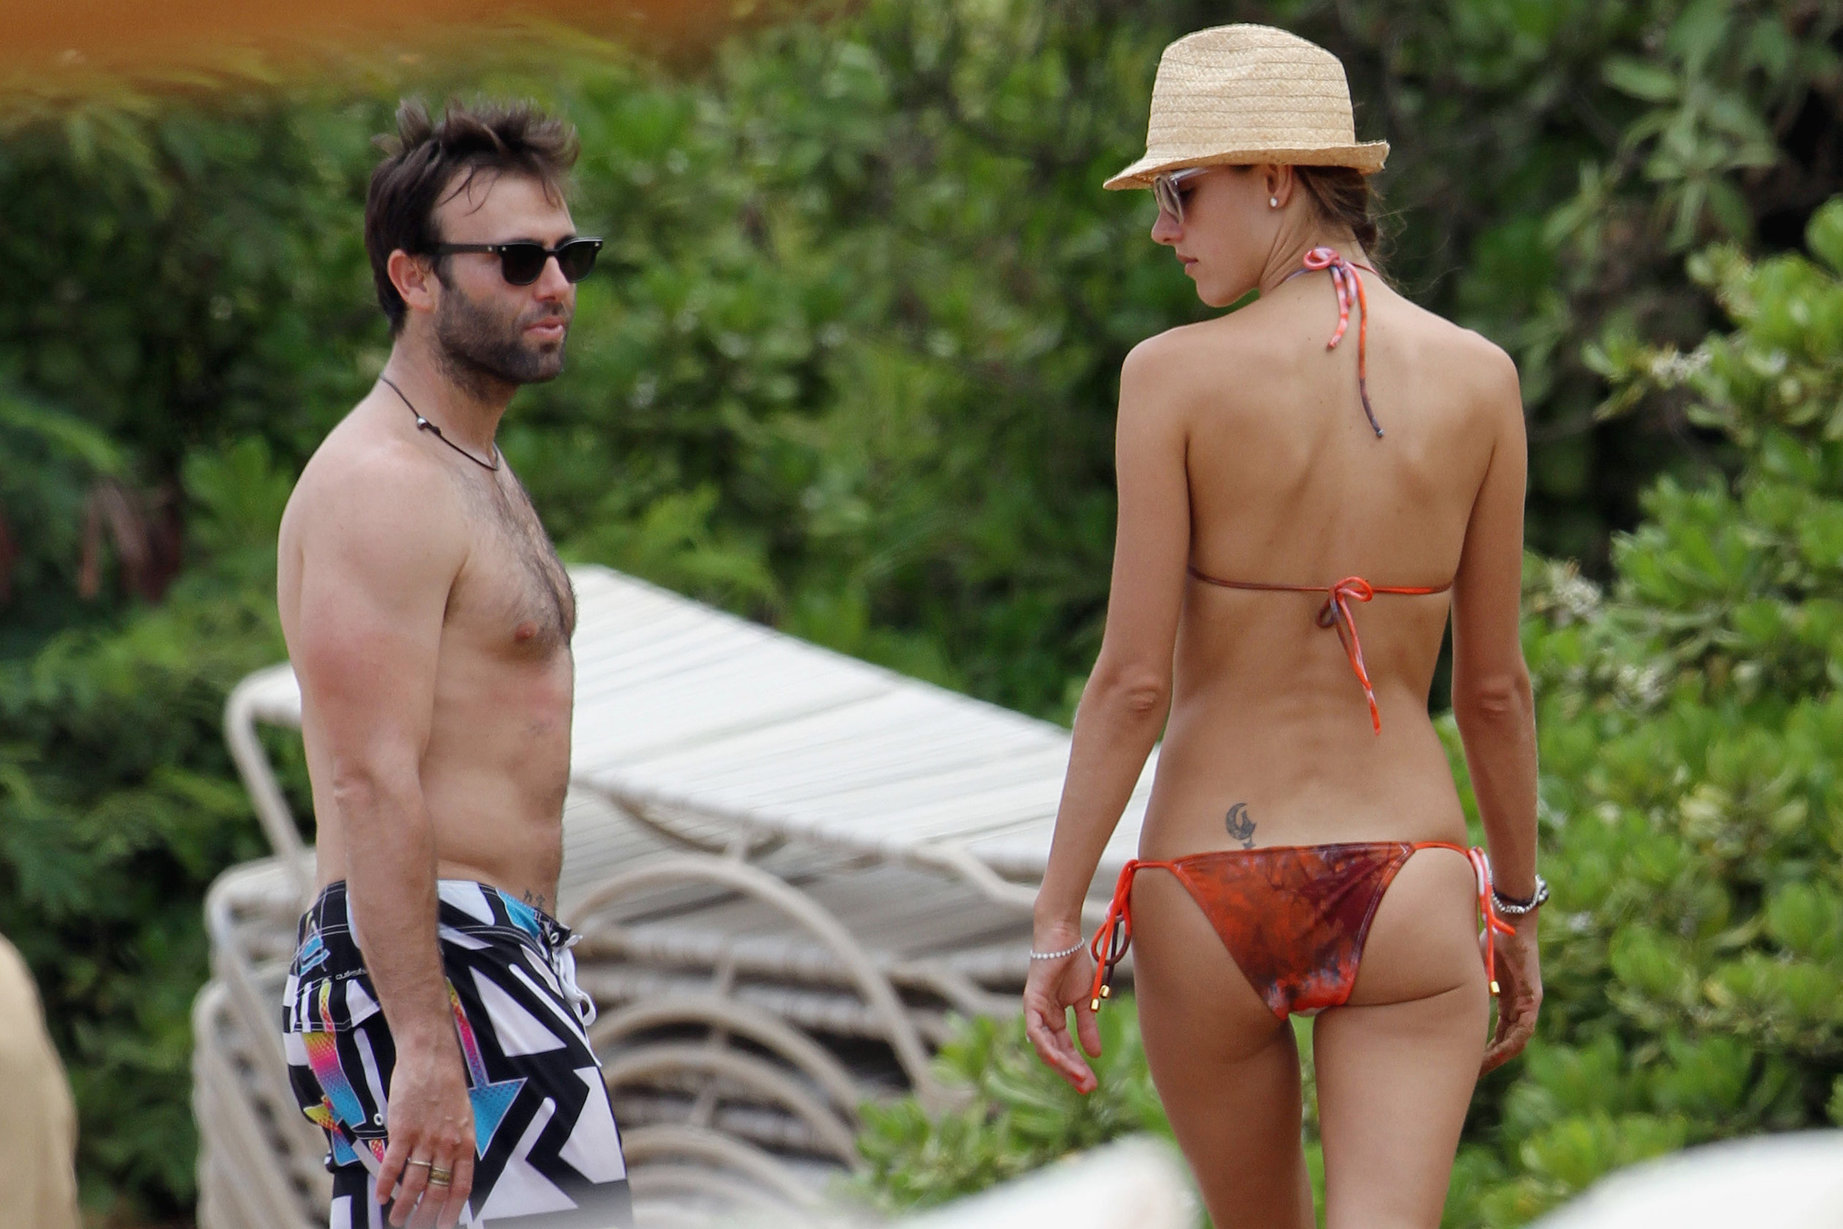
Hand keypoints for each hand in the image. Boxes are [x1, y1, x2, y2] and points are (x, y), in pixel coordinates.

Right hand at [377, 1041, 476, 1227]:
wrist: (431, 1057)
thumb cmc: (447, 1085)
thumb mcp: (463, 1117)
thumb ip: (456, 1145)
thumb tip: (450, 1171)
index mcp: (465, 1143)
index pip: (461, 1187)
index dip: (452, 1211)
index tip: (445, 1226)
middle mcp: (447, 1145)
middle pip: (437, 1192)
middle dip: (425, 1217)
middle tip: (416, 1228)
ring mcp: (425, 1139)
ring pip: (414, 1184)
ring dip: (403, 1207)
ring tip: (396, 1221)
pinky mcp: (403, 1130)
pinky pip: (393, 1165)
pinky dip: (385, 1185)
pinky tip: (380, 1198)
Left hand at [1022, 932, 1102, 1093]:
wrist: (1065, 938)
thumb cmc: (1072, 963)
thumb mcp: (1085, 1001)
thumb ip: (1087, 1026)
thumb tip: (1095, 1054)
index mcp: (1053, 1018)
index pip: (1065, 1049)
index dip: (1077, 1066)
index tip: (1092, 1084)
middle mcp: (1042, 1018)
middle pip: (1054, 1053)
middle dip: (1070, 1072)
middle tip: (1088, 1088)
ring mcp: (1035, 1011)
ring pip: (1045, 1047)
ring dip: (1061, 1064)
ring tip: (1078, 1078)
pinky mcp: (1031, 1002)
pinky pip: (1035, 1030)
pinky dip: (1046, 1046)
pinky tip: (1058, 1060)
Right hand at [1481, 911, 1540, 1073]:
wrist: (1509, 919)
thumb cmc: (1491, 937)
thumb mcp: (1475, 967)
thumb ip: (1468, 985)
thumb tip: (1442, 996)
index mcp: (1509, 999)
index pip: (1500, 1033)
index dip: (1487, 1050)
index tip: (1471, 1063)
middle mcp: (1522, 1004)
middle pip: (1508, 1042)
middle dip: (1491, 1060)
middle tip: (1473, 1076)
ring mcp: (1529, 1002)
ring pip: (1517, 1040)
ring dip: (1499, 1057)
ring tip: (1481, 1070)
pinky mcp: (1532, 998)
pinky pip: (1522, 1030)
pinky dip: (1508, 1044)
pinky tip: (1493, 1053)